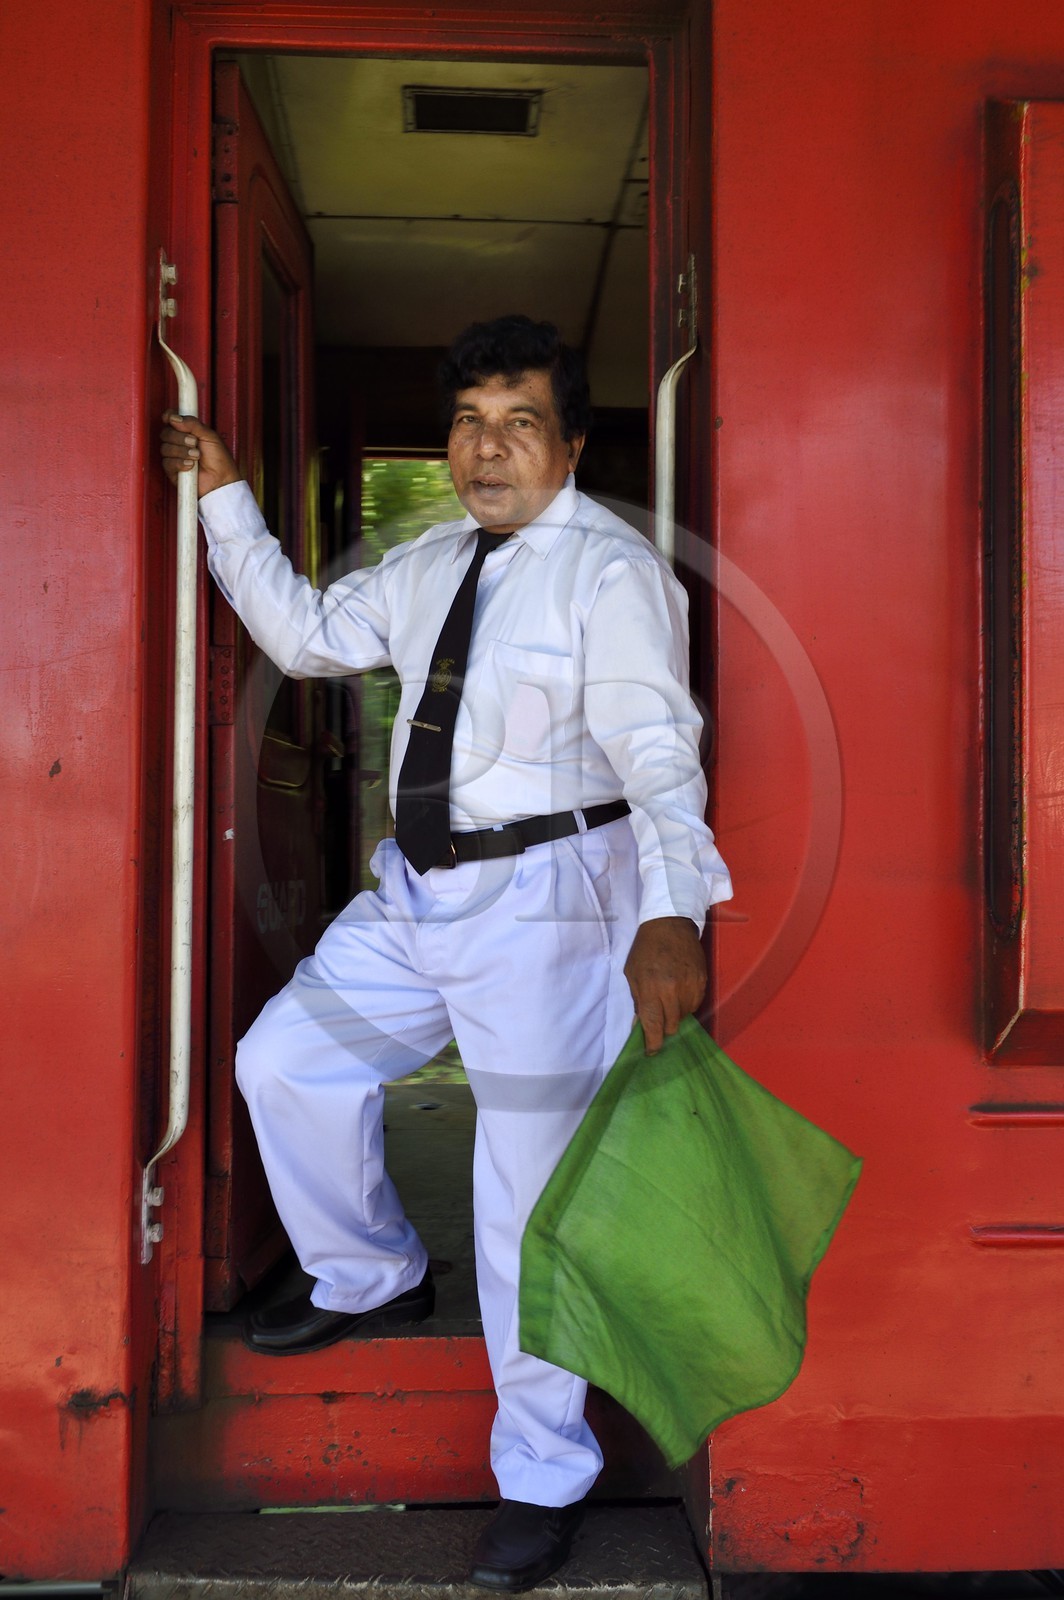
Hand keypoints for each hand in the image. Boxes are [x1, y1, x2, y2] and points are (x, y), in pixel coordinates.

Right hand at [160, 411, 241, 497]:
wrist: (221, 480)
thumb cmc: (219, 459)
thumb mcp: (210, 436)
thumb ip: (193, 424)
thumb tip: (174, 417)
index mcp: (187, 431)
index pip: (171, 419)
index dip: (168, 417)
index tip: (170, 418)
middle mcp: (178, 442)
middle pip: (165, 433)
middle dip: (179, 438)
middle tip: (194, 442)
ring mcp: (174, 456)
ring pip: (165, 448)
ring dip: (182, 452)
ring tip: (197, 456)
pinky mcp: (172, 471)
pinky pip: (167, 463)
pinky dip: (180, 463)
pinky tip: (191, 466)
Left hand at [624, 916, 706, 1054]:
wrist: (670, 924)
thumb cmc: (646, 949)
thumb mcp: (632, 973)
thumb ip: (637, 1000)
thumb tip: (640, 1025)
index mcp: (651, 988)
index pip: (654, 1025)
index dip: (653, 1043)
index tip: (651, 1051)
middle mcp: (673, 990)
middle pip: (672, 1026)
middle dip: (663, 1029)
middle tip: (657, 1022)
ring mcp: (690, 986)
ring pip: (685, 1017)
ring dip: (675, 1015)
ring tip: (668, 1000)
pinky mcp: (702, 981)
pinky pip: (695, 1004)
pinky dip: (686, 1004)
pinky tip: (679, 992)